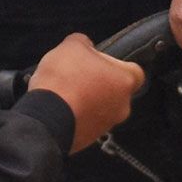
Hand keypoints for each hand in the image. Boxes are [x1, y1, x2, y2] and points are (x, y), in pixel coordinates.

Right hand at [28, 35, 145, 151]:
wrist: (46, 118)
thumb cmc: (65, 79)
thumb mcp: (72, 45)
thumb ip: (84, 42)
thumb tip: (86, 45)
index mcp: (125, 81)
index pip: (135, 71)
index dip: (117, 64)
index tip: (101, 62)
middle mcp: (122, 106)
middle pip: (115, 91)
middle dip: (99, 83)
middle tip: (79, 75)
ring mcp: (106, 125)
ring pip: (101, 108)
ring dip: (87, 100)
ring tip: (65, 91)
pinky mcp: (89, 139)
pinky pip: (86, 122)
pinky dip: (76, 115)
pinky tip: (60, 107)